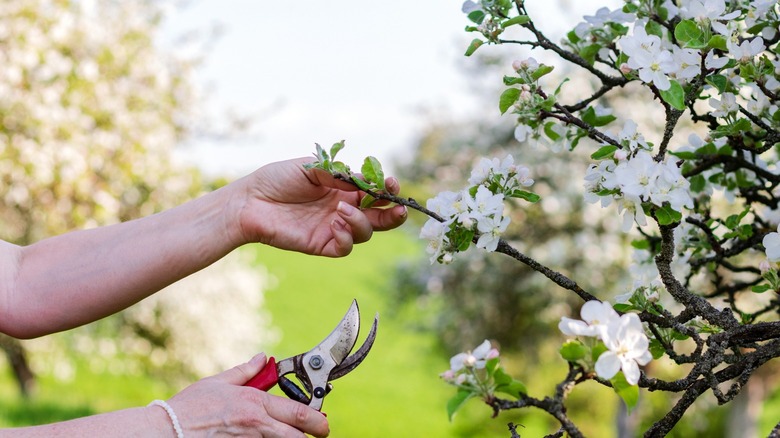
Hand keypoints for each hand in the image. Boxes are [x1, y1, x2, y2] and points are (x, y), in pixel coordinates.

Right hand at [166, 354, 328, 436]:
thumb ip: (246, 371)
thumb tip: (263, 358)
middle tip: (318, 434)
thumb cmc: (189, 408)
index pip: (299, 412)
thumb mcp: (219, 382)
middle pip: (298, 436)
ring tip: (288, 433)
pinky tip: (264, 437)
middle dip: (313, 435)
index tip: (323, 422)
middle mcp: (256, 426)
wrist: (166, 431)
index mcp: (254, 403)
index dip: (318, 419)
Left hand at [236, 157, 407, 256]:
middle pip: (380, 217)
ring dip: (361, 221)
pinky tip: (335, 224)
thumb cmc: (278, 179)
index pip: (375, 193)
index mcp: (344, 189)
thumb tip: (365, 182)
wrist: (251, 201)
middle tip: (399, 209)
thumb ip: (339, 174)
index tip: (392, 184)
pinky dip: (347, 236)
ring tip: (341, 210)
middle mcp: (343, 209)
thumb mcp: (312, 168)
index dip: (388, 190)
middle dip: (394, 214)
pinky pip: (345, 247)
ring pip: (365, 232)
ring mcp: (334, 228)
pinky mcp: (322, 244)